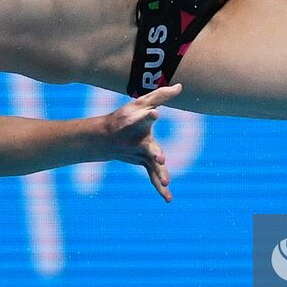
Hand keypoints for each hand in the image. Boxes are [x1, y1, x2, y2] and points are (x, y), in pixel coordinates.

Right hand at [102, 83, 182, 202]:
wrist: (105, 138)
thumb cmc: (125, 116)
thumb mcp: (140, 103)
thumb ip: (161, 95)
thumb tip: (180, 87)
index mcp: (136, 123)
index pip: (144, 117)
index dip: (149, 115)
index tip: (155, 113)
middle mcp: (138, 140)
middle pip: (148, 147)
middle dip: (154, 153)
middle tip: (160, 158)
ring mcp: (140, 155)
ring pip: (151, 166)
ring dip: (158, 174)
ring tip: (166, 182)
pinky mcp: (143, 164)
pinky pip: (152, 177)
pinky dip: (160, 189)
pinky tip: (169, 200)